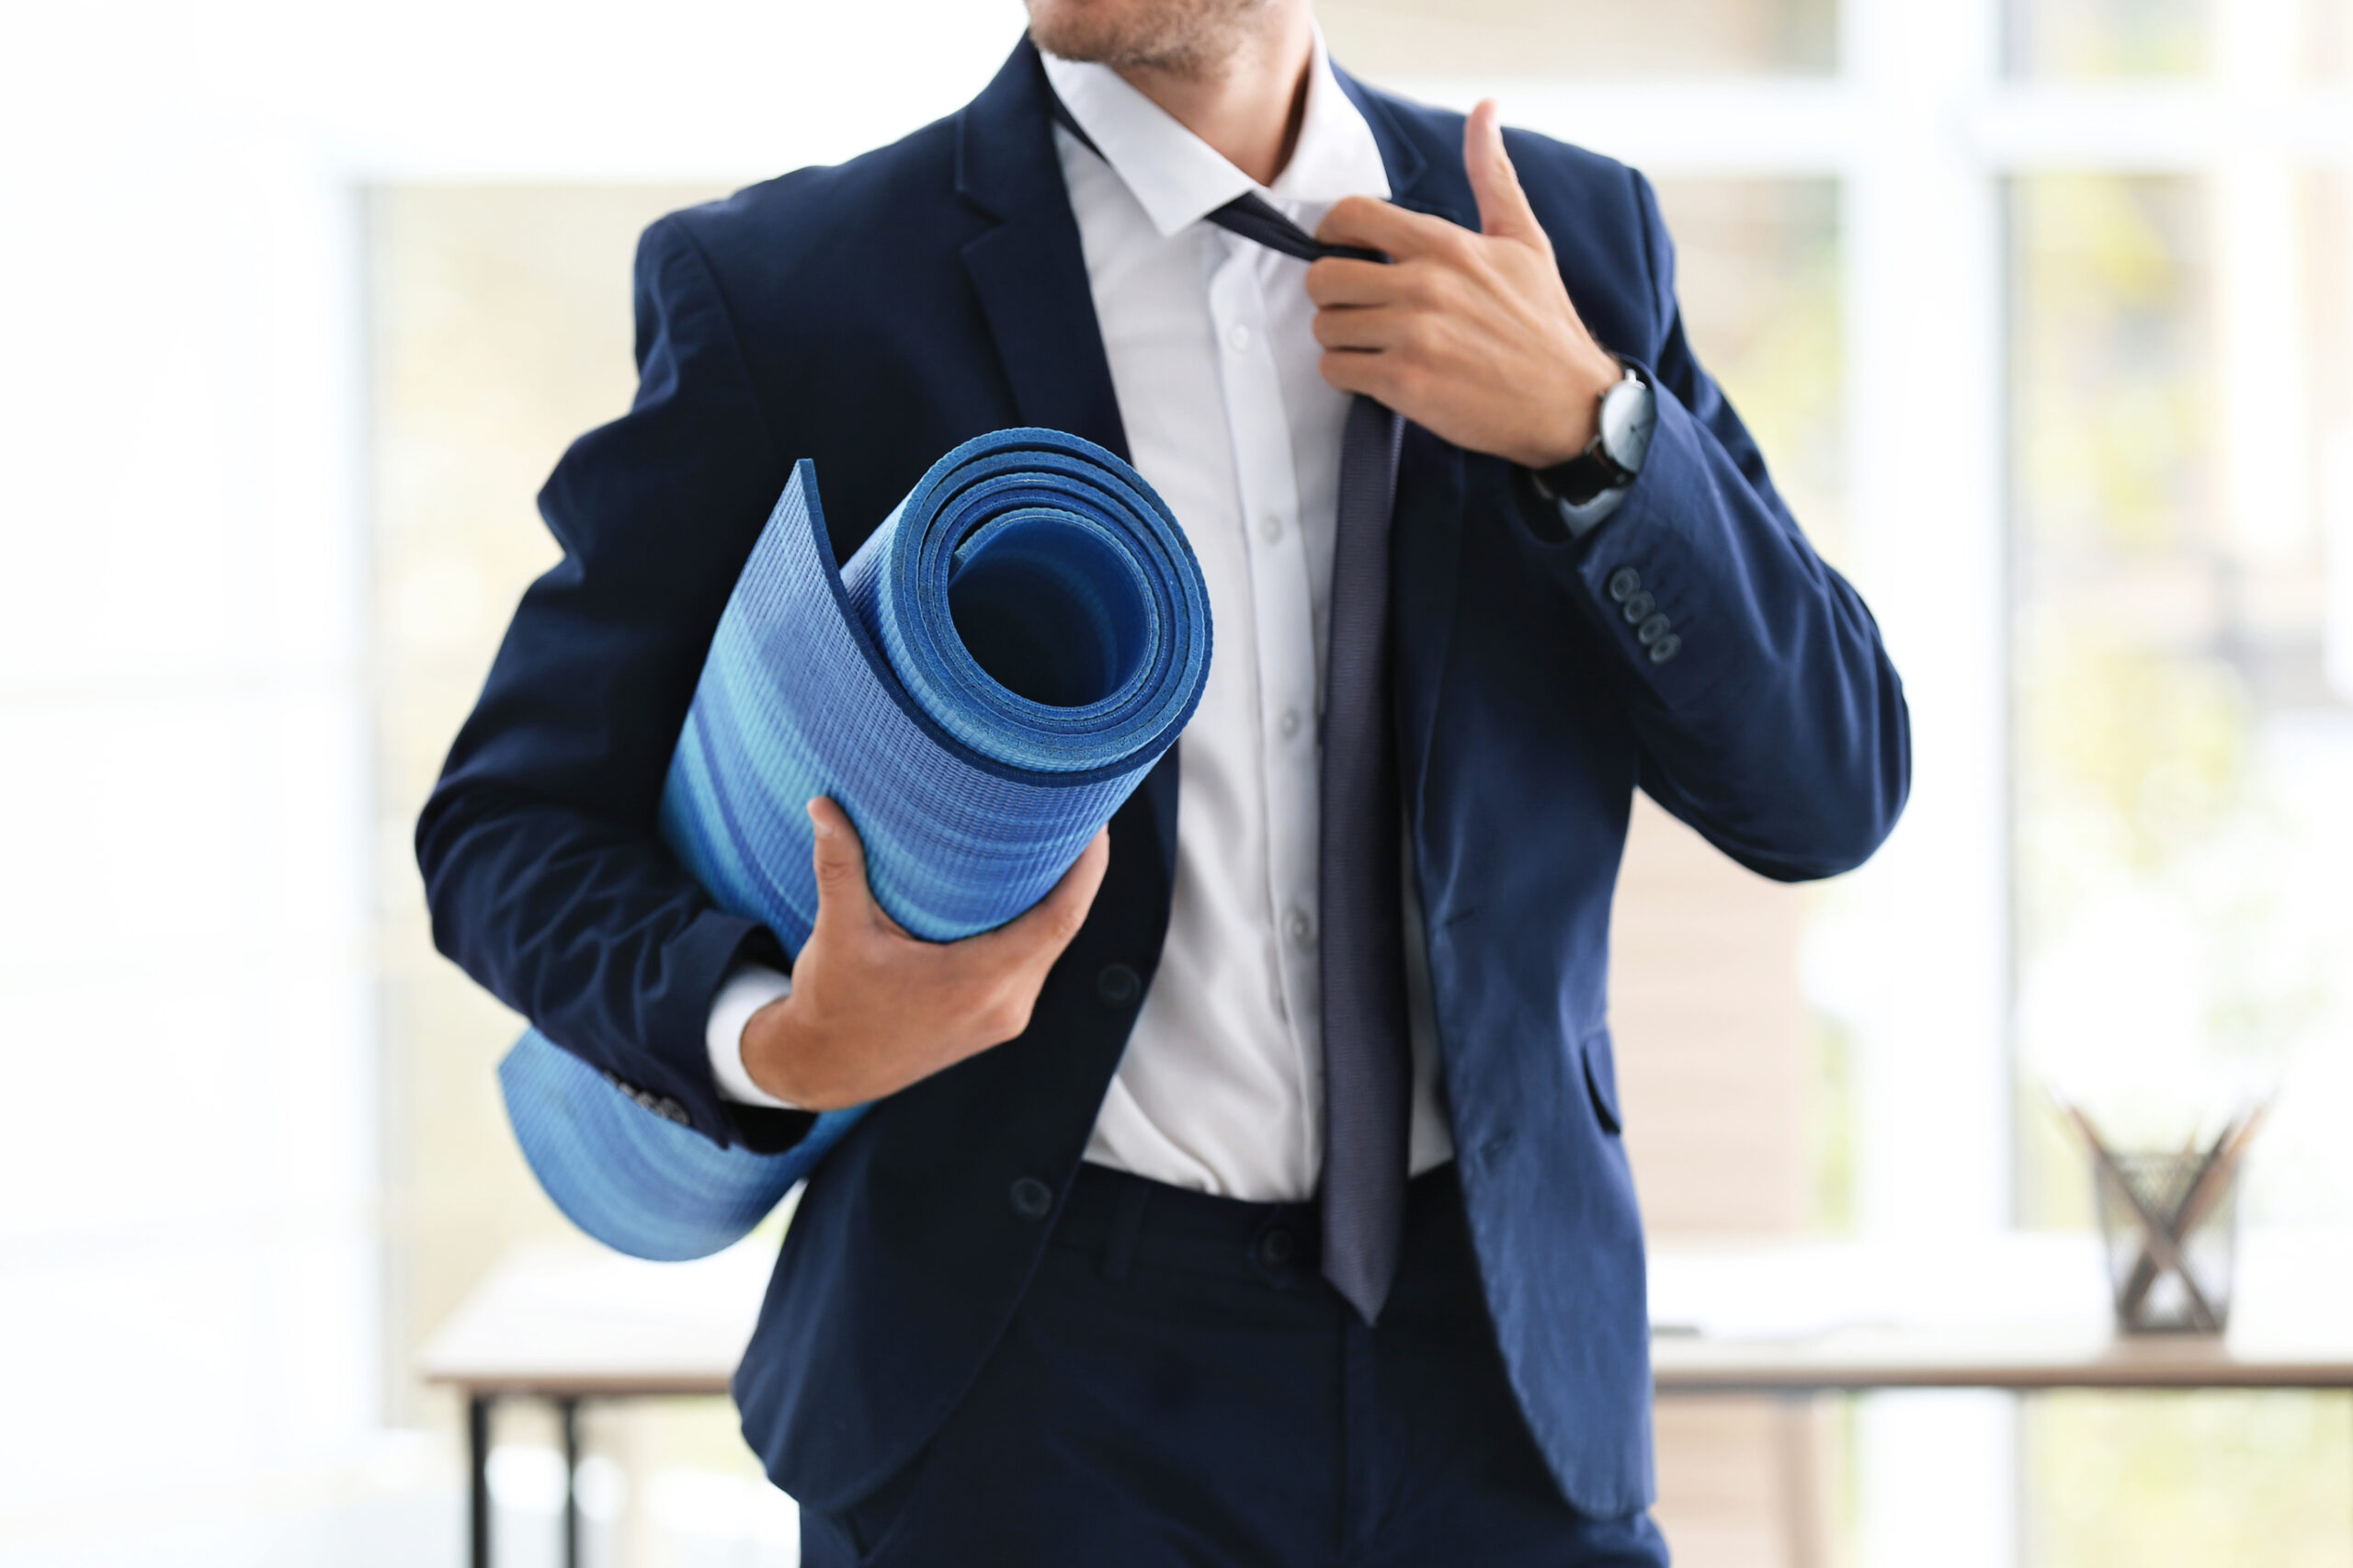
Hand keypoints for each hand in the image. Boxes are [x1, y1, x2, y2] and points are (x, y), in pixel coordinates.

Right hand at [740, 797, 1110, 1110]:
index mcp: (978, 984)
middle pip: (1065, 927)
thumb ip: (838, 867)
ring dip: (1056, 898)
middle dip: (1074, 870)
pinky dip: (1035, 925)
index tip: (1094, 821)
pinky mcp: (997, 1020)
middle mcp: (1005, 1005)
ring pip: (1051, 947)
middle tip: (1073, 810)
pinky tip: (1027, 890)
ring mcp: (1005, 1017)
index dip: (1087, 868)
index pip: (1061, 919)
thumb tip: (824, 803)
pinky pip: (1034, 963)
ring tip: (1055, 841)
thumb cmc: (832, 1006)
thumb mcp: (835, 936)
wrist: (825, 1072)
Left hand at [1307, 99, 1622, 468]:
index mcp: (1446, 245)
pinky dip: (1347, 375)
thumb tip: (1486, 110)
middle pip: (1323, 276)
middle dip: (1332, 295)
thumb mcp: (1524, 239)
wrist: (1568, 403)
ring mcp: (1413, 336)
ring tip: (1372, 344)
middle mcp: (1425, 285)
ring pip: (1325, 327)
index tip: (1343, 251)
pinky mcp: (1406, 384)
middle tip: (1357, 307)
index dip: (1333, 234)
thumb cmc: (1543, 322)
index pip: (1351, 215)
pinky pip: (1336, 371)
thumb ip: (1492, 175)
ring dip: (1339, 339)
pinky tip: (1378, 374)